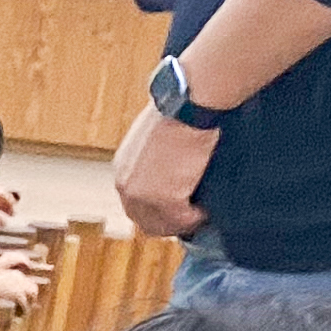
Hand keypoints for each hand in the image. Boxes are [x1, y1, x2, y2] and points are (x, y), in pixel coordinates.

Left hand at [111, 99, 213, 238]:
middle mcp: (127, 186)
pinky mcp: (165, 200)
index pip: (134, 203)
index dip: (155, 211)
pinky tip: (208, 211)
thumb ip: (155, 153)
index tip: (176, 210)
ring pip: (163, 225)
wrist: (189, 105)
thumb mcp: (155, 133)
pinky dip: (196, 219)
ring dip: (183, 223)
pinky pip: (183, 220)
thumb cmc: (179, 109)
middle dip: (168, 222)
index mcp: (123, 169)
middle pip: (144, 220)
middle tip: (191, 221)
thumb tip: (170, 161)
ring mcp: (144, 196)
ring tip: (202, 216)